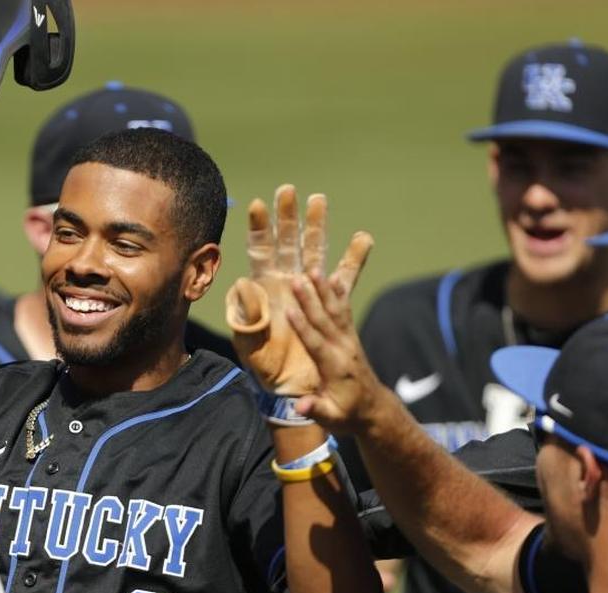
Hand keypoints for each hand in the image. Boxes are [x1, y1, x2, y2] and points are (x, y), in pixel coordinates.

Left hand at [224, 185, 371, 395]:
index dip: (259, 229)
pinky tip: (363, 238)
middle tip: (288, 189)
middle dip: (288, 217)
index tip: (258, 204)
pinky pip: (344, 279)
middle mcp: (286, 284)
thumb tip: (244, 287)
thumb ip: (246, 319)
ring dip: (318, 227)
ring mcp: (309, 292)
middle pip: (287, 243)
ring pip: (315, 252)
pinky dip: (353, 259)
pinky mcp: (330, 306)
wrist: (293, 387)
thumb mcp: (250, 344)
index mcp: (264, 290)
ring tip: (320, 200)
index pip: (260, 252)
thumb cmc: (266, 366)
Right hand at [286, 270, 393, 434]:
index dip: (303, 327)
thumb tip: (300, 406)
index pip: (316, 343)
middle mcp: (343, 350)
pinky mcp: (351, 338)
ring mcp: (349, 342)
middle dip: (310, 299)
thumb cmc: (348, 415)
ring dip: (324, 290)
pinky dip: (339, 294)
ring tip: (314, 270)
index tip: (289, 309)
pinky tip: (333, 278)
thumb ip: (316, 409)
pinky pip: (344, 312)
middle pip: (325, 320)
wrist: (374, 410)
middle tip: (298, 279)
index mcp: (334, 368)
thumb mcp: (332, 419)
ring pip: (336, 311)